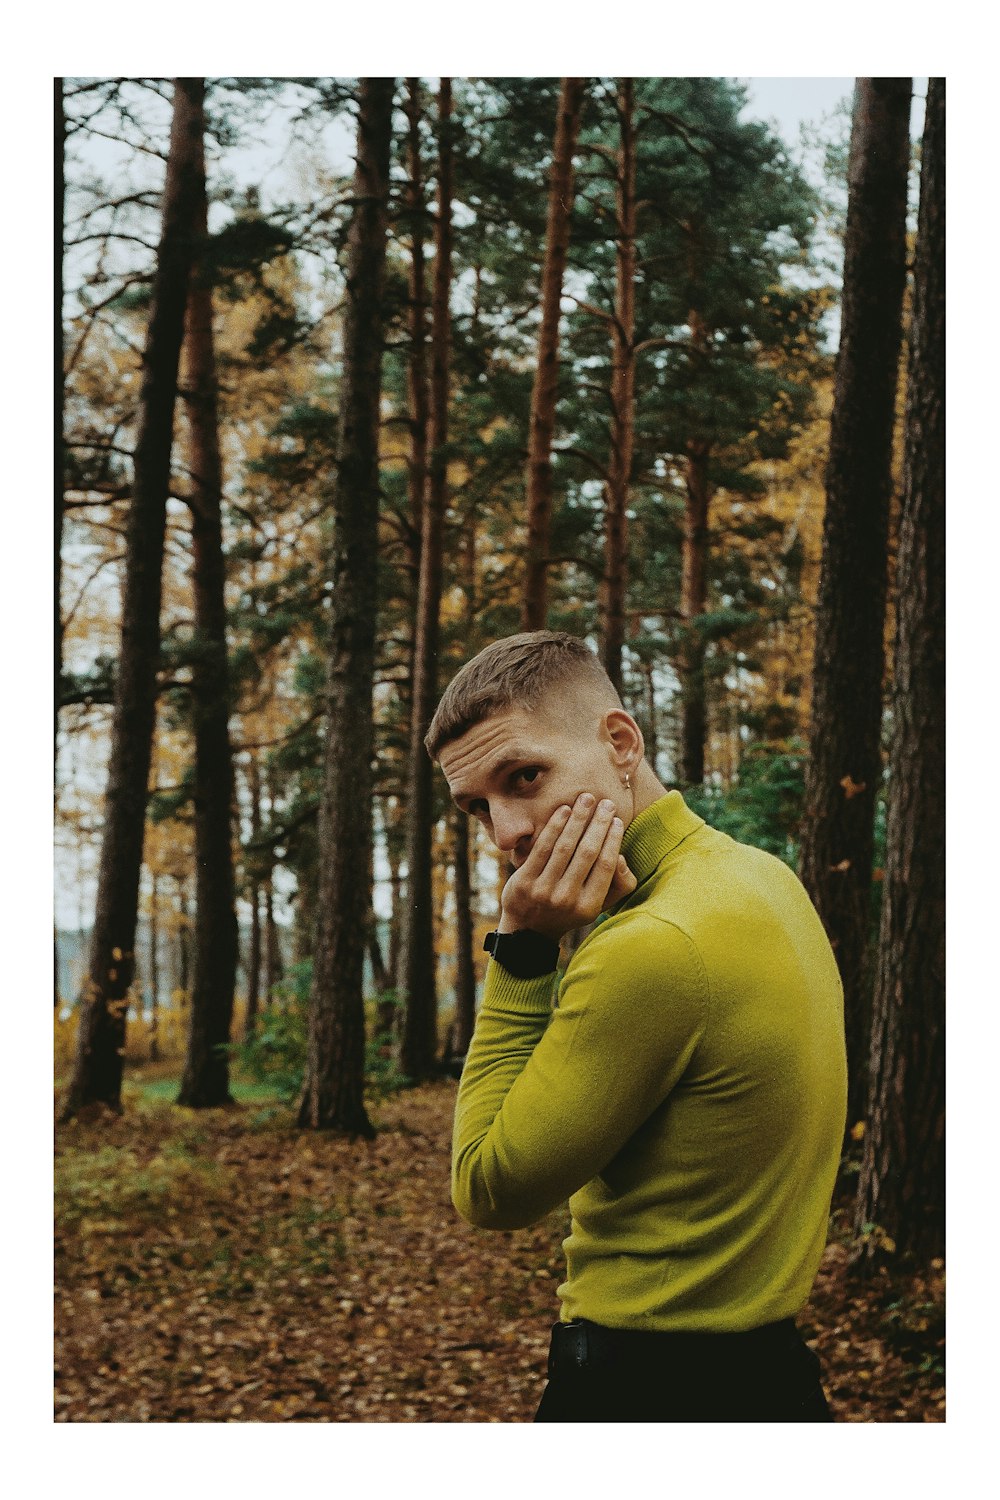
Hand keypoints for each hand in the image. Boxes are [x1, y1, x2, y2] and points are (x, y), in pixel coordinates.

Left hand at [498, 794, 637, 941]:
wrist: (528, 929)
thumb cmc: (571, 910)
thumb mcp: (598, 906)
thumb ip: (618, 884)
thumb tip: (619, 855)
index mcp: (588, 906)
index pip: (605, 865)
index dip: (612, 839)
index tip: (616, 819)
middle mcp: (566, 899)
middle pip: (587, 853)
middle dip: (598, 823)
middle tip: (606, 802)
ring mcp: (543, 890)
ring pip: (565, 847)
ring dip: (578, 819)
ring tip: (586, 799)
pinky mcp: (523, 881)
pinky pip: (542, 848)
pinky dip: (554, 826)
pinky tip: (564, 809)